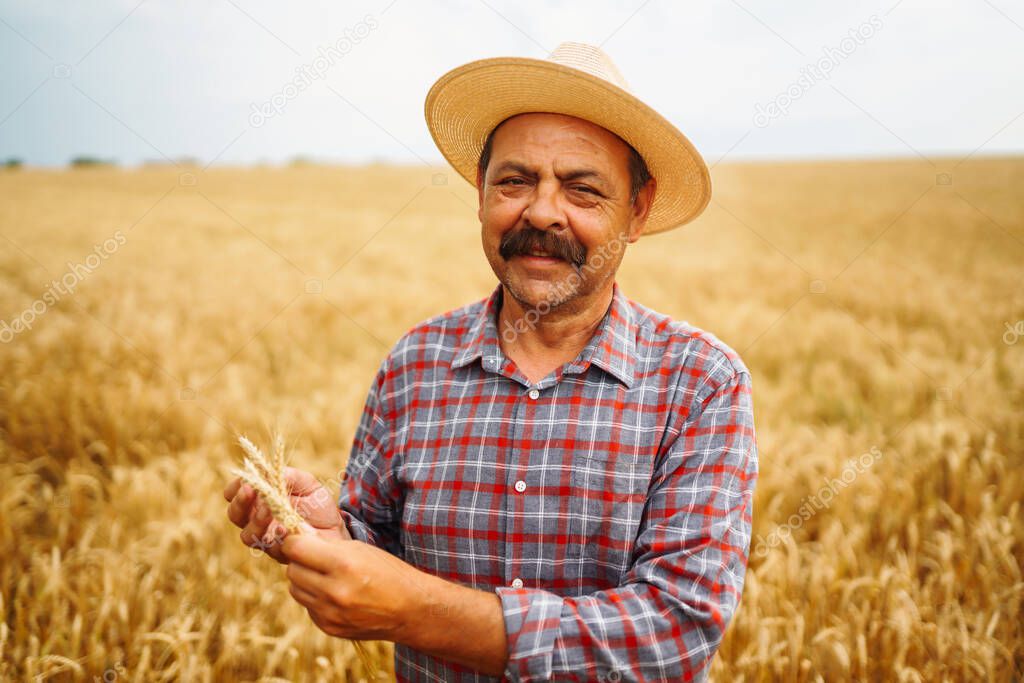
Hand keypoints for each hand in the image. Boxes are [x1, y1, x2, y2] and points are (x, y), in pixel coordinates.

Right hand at [224, 466, 350, 562]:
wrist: (336, 530)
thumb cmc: (317, 505)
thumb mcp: (308, 484)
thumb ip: (291, 476)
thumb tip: (273, 471)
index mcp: (259, 499)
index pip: (234, 493)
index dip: (235, 487)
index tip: (245, 480)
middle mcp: (256, 520)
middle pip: (235, 514)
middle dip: (240, 502)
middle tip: (250, 490)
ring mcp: (265, 538)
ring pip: (247, 534)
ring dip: (257, 520)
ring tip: (269, 507)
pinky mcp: (278, 553)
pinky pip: (270, 547)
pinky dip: (276, 536)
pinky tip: (284, 528)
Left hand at [280, 530, 422, 641]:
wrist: (410, 610)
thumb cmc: (388, 572)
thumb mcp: (361, 549)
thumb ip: (328, 545)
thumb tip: (299, 538)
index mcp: (343, 564)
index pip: (296, 549)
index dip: (294, 542)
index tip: (299, 540)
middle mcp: (334, 591)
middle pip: (292, 571)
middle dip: (300, 561)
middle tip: (314, 559)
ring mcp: (330, 613)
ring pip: (295, 590)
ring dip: (305, 580)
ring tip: (325, 576)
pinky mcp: (329, 628)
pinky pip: (308, 607)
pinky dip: (315, 598)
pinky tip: (334, 595)